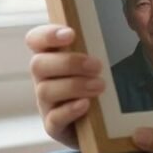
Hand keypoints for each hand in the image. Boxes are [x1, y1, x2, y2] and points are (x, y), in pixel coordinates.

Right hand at [26, 24, 105, 148]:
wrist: (100, 123)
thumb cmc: (97, 81)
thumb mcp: (95, 62)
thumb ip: (95, 46)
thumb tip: (116, 27)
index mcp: (51, 56)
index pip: (36, 39)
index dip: (47, 35)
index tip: (70, 34)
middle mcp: (44, 78)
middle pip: (38, 64)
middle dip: (68, 63)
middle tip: (96, 66)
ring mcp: (46, 103)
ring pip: (45, 90)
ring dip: (74, 85)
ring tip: (99, 86)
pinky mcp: (54, 125)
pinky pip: (54, 118)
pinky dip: (70, 110)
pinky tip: (86, 105)